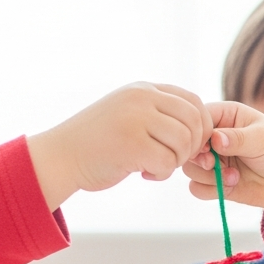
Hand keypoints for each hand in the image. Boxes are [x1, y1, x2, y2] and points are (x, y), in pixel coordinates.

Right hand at [27, 82, 211, 209]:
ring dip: (175, 162)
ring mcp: (136, 118)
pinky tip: (144, 174)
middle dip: (192, 147)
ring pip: (184, 142)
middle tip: (174, 160)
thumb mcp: (130, 114)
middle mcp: (142, 98)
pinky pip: (167, 162)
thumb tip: (203, 127)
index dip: (201, 127)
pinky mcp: (131, 143)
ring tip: (155, 167)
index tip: (189, 146)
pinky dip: (162, 174)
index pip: (193, 102)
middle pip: (194, 121)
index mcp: (144, 89)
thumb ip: (160, 113)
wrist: (60, 157)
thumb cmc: (99, 142)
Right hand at [183, 101, 263, 221]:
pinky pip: (196, 188)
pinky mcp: (215, 182)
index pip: (197, 119)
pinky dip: (211, 189)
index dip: (197, 133)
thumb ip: (238, 138)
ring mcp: (213, 161)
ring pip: (189, 168)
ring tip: (233, 176)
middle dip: (197, 157)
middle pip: (188, 146)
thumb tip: (214, 139)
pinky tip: (232, 185)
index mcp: (225, 116)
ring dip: (207, 176)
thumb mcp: (263, 138)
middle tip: (212, 163)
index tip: (209, 145)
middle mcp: (214, 137)